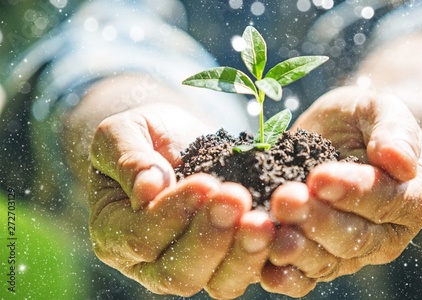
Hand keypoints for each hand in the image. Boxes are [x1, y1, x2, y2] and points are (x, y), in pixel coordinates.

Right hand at [88, 103, 273, 297]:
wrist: (176, 141)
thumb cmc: (145, 137)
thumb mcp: (123, 132)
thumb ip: (128, 158)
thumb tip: (148, 188)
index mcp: (114, 232)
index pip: (140, 237)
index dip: (172, 214)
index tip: (205, 182)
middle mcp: (150, 261)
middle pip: (180, 271)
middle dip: (211, 237)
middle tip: (236, 197)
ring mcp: (193, 265)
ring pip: (218, 282)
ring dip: (243, 254)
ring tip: (263, 222)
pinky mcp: (227, 259)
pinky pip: (248, 271)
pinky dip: (267, 256)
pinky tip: (282, 229)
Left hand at [261, 86, 421, 296]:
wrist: (340, 136)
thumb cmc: (363, 122)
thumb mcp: (381, 110)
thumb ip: (395, 132)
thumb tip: (400, 162)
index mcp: (411, 200)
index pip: (385, 200)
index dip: (352, 191)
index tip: (319, 176)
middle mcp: (385, 235)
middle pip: (353, 238)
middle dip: (315, 220)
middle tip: (284, 199)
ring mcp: (350, 253)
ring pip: (325, 262)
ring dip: (295, 249)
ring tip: (267, 230)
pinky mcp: (319, 259)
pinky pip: (304, 277)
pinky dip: (283, 276)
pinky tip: (262, 266)